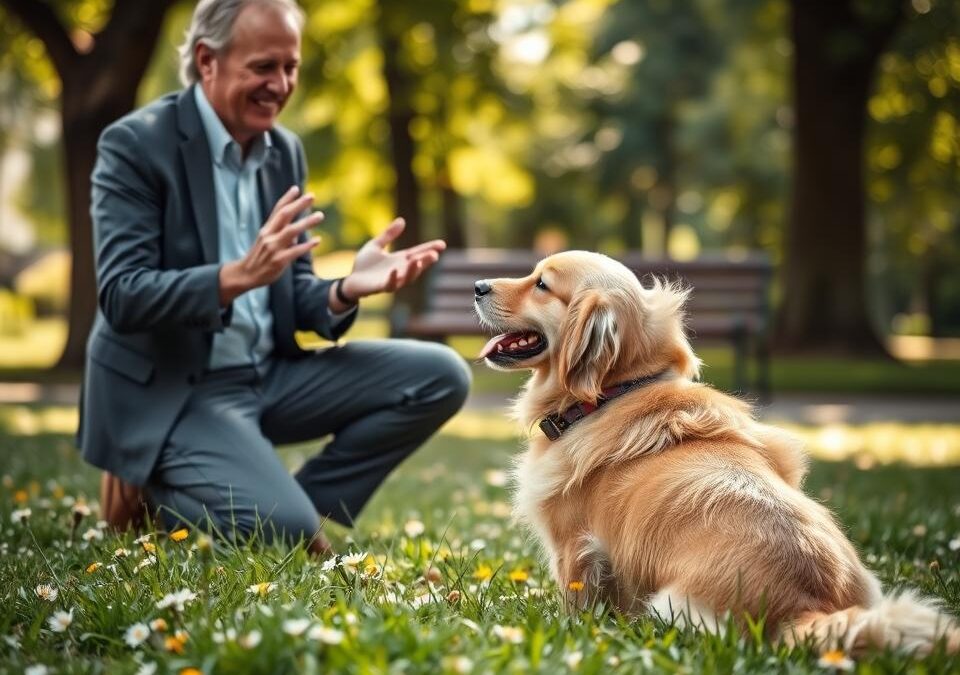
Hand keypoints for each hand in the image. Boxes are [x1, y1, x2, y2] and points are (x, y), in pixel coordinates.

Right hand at [219, 186, 322, 304]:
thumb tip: (297, 233)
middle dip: (298, 204)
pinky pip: (295, 251)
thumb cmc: (260, 257)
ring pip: (291, 231)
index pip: (277, 210)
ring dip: (306, 222)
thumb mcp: (268, 242)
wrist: (246, 274)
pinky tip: (317, 241)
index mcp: (266, 229)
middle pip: (284, 215)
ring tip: (320, 215)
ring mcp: (273, 247)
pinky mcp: (278, 260)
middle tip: (312, 196)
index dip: (287, 198)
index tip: (296, 188)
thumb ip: (282, 235)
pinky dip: (306, 245)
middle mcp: (269, 235)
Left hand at [331, 218, 444, 310]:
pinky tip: (395, 270)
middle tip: (435, 254)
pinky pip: (390, 285)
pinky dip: (393, 278)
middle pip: (416, 266)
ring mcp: (391, 280)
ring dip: (413, 271)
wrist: (351, 281)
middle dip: (426, 261)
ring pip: (407, 277)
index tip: (442, 244)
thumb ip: (388, 234)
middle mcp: (399, 270)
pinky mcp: (380, 287)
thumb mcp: (376, 245)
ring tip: (419, 261)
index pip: (418, 253)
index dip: (430, 248)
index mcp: (400, 260)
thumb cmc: (365, 265)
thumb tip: (402, 220)